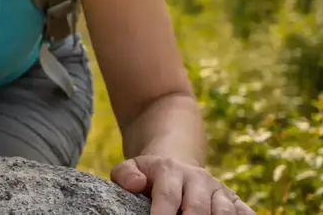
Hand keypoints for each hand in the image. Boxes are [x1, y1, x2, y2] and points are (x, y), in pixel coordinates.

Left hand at [111, 155, 253, 214]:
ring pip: (224, 211)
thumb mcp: (131, 168)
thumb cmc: (149, 175)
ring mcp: (219, 190)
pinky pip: (246, 213)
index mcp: (170, 170)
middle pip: (198, 207)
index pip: (168, 195)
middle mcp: (198, 179)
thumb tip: (137, 183)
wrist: (175, 162)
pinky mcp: (234, 200)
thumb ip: (125, 175)